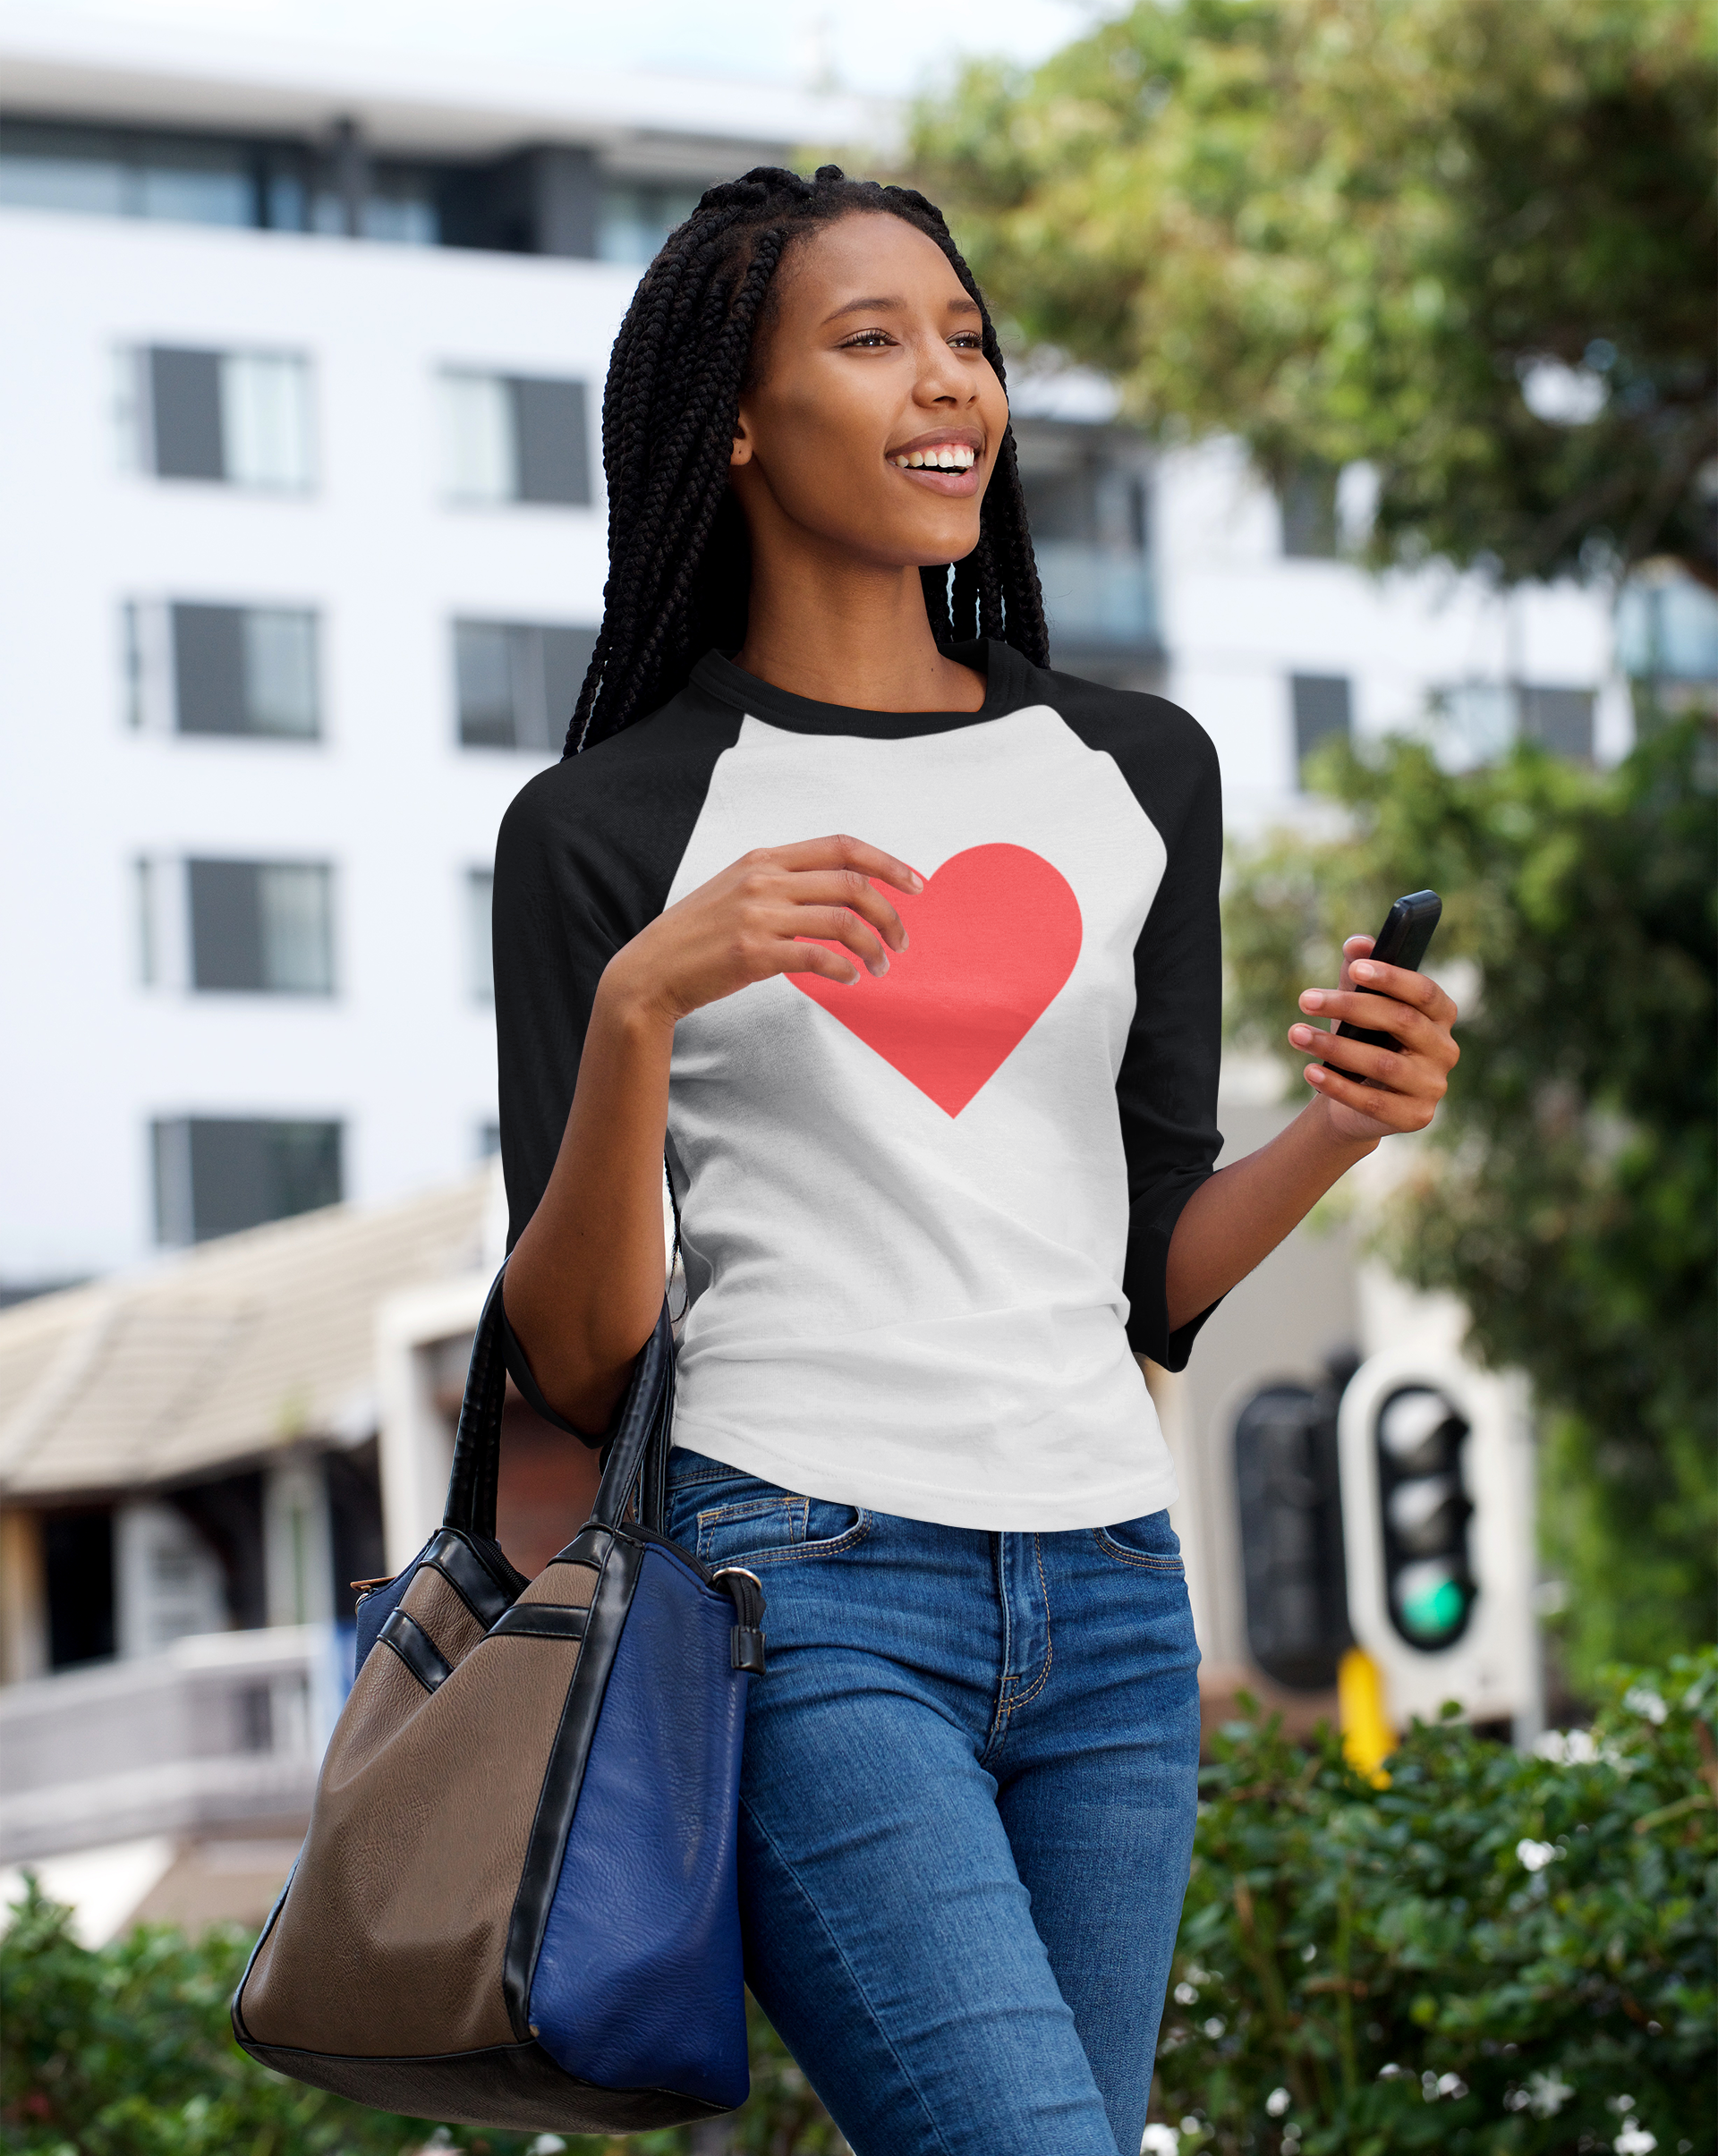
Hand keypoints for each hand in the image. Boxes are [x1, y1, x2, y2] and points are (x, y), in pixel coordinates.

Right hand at [602, 834, 921, 1026]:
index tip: (916, 884)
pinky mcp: (754, 953)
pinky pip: (819, 956)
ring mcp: (758, 915)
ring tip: (880, 968)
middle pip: (852, 883)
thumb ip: (782, 883)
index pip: (841, 846)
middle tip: (902, 942)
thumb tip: (838, 890)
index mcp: (764, 858)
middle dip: (889, 913)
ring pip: (843, 921)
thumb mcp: (737, 890)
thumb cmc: (698, 937)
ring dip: (873, 947)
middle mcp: (764, 879)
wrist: (650, 971)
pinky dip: (845, 968)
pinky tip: (850, 979)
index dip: (887, 862)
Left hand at [1288, 934, 1459, 1144]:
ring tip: (1295, 1034)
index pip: (1424, 992)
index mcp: (1440, 1016)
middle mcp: (1445, 1050)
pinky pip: (1373, 1102)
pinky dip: (1337, 1085)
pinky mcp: (1415, 1117)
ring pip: (1383, 1064)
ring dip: (1334, 1048)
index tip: (1355, 968)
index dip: (1392, 978)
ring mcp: (1433, 1086)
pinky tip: (1309, 1071)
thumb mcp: (1359, 1007)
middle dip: (1349, 1008)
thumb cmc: (1364, 1042)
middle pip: (1401, 1022)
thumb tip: (1358, 943)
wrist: (1358, 1102)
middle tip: (1305, 999)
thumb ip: (1359, 975)